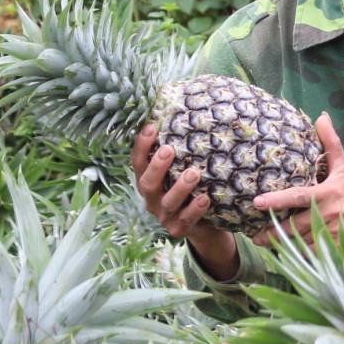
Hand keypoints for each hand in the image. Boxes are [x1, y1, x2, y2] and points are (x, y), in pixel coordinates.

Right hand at [132, 123, 237, 280]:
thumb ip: (181, 152)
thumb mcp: (182, 171)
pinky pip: (186, 220)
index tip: (151, 127)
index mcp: (148, 181)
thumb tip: (189, 113)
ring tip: (194, 173)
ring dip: (180, 187)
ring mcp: (164, 216)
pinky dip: (195, 209)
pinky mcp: (179, 230)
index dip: (141, 146)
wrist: (205, 227)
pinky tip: (205, 198)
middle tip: (168, 149)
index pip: (138, 162)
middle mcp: (152, 199)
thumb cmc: (192, 190)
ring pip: (167, 202)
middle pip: (147, 184)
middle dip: (157, 166)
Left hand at [252, 113, 343, 249]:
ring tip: (263, 243)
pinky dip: (298, 255)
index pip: (296, 197)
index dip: (276, 200)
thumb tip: (321, 117)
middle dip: (271, 233)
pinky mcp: (334, 250)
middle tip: (254, 236)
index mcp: (326, 194)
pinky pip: (311, 254)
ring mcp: (330, 235)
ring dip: (281, 245)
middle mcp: (327, 215)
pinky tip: (286, 254)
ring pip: (299, 242)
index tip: (257, 203)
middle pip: (292, 226)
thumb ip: (331, 143)